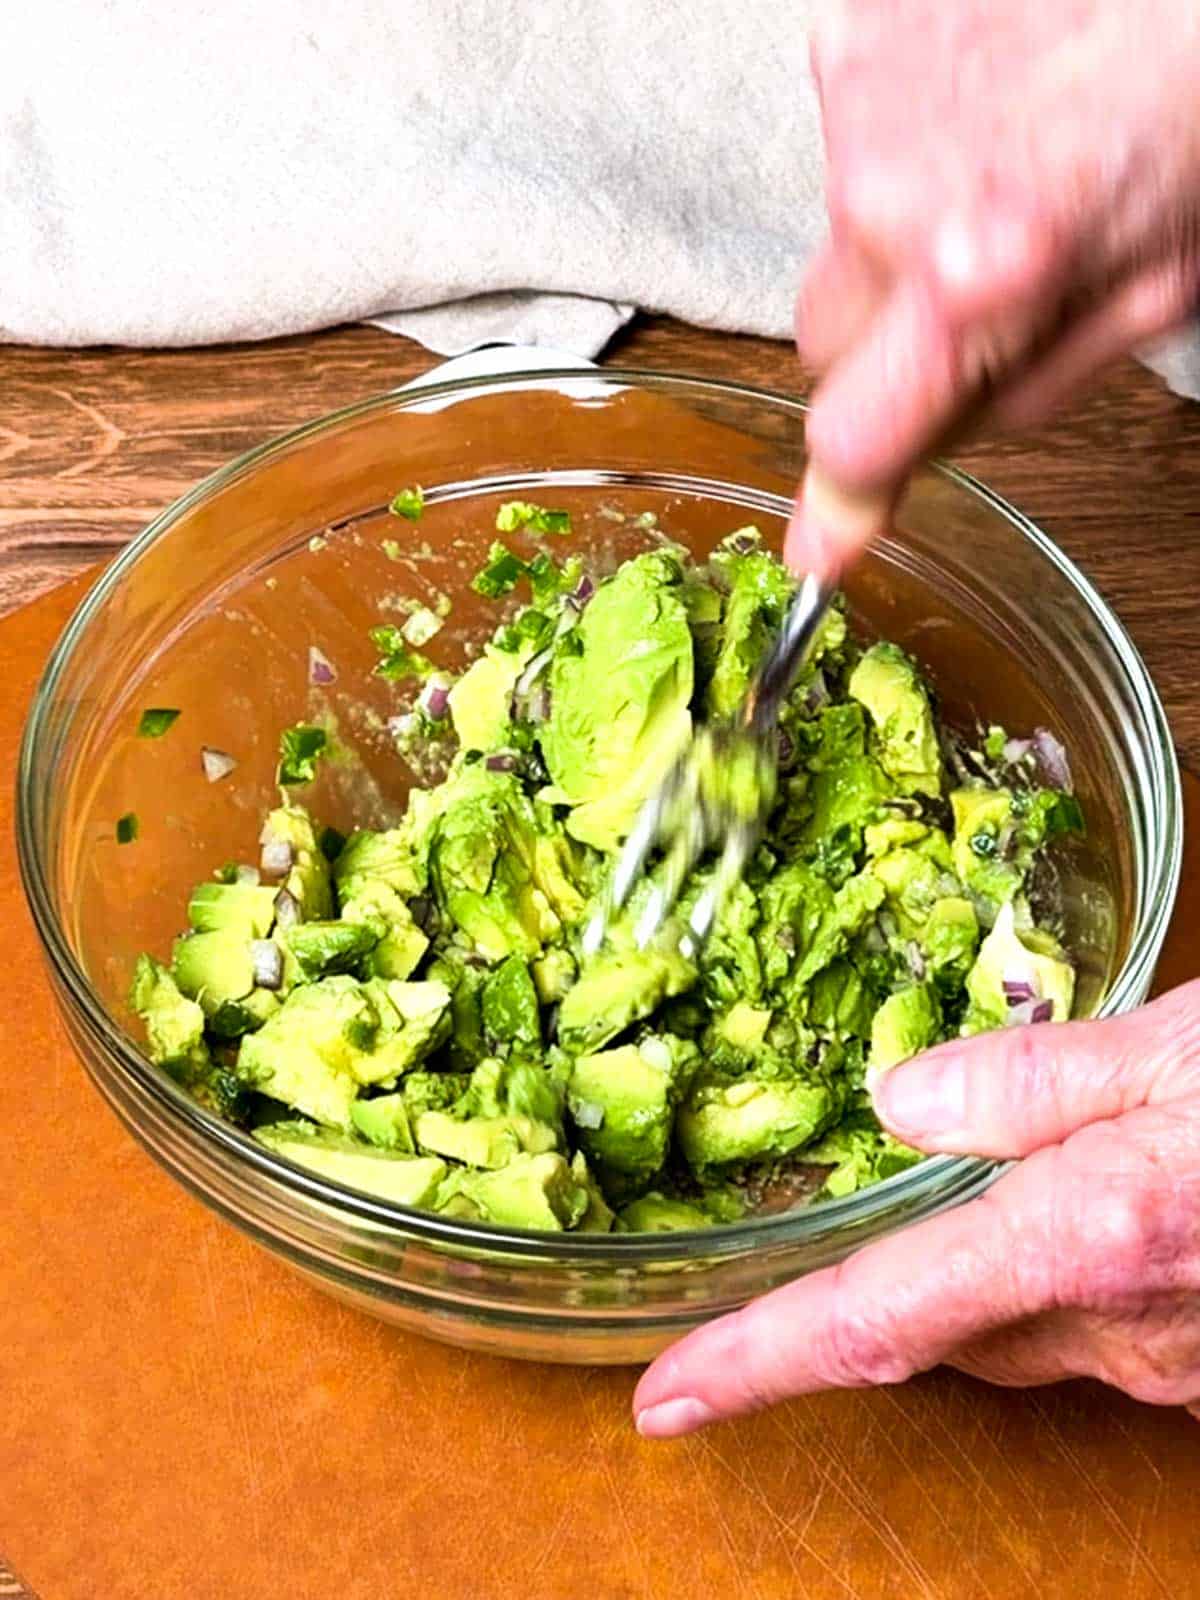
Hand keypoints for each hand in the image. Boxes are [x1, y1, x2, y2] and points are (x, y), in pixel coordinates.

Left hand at [633, 980, 1199, 1437]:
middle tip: (850, 1209)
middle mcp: (1108, 1329)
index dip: (752, 1359)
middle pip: (932, 1329)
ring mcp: (1161, 1367)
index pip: (870, 1319)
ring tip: (1000, 1177)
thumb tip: (899, 1099)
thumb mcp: (1175, 1047)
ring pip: (1008, 1333)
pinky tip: (1089, 1208)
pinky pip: (1083, 1336)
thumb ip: (1030, 1077)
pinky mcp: (1196, 1376)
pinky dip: (1052, 1281)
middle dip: (879, 1277)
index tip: (663, 1396)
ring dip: (973, 1269)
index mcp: (1081, 1236)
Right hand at [787, 0, 1199, 577]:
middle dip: (887, 350)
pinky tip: (981, 114)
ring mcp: (860, 110)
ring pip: (836, 247)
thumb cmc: (1198, 115)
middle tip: (979, 305)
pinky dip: (902, 148)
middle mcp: (892, 200)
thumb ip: (1014, 393)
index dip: (846, 496)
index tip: (821, 552)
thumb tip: (895, 476)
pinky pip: (846, 146)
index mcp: (977, 276)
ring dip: (899, 244)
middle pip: (826, 346)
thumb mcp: (1153, 293)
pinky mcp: (851, 38)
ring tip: (1001, 180)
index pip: (852, 437)